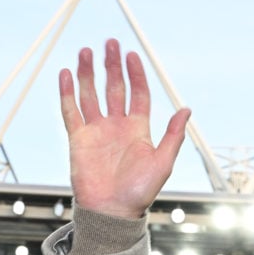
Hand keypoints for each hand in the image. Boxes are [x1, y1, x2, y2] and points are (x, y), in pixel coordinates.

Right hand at [59, 38, 190, 218]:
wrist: (113, 211)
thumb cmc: (140, 191)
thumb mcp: (163, 162)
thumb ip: (172, 135)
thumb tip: (187, 109)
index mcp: (139, 129)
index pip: (138, 94)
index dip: (135, 74)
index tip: (131, 54)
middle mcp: (117, 126)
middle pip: (114, 88)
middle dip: (112, 66)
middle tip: (109, 43)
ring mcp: (97, 131)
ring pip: (91, 95)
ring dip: (88, 73)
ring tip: (86, 51)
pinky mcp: (78, 139)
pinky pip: (71, 111)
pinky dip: (67, 93)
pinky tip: (67, 74)